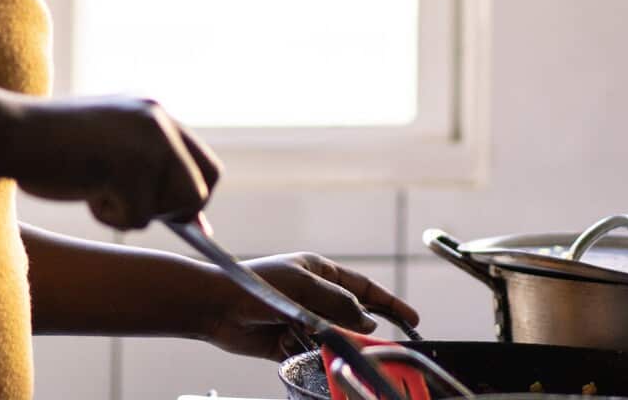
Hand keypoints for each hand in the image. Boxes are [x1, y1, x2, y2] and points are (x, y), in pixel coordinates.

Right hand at [10, 96, 221, 229]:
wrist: (9, 132)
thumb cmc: (48, 146)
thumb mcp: (109, 150)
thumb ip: (148, 172)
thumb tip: (195, 222)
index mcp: (153, 112)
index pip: (204, 162)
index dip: (194, 195)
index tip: (184, 221)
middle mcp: (159, 121)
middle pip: (201, 187)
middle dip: (174, 210)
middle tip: (130, 206)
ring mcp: (148, 142)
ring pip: (174, 206)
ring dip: (135, 212)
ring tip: (96, 190)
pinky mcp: (132, 166)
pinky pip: (139, 218)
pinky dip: (108, 216)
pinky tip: (83, 191)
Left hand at [199, 252, 419, 359]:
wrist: (214, 305)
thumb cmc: (255, 285)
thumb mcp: (303, 285)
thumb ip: (340, 303)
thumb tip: (369, 321)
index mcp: (318, 273)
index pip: (364, 289)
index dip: (390, 304)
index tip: (414, 320)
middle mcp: (312, 296)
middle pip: (350, 319)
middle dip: (354, 332)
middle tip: (359, 342)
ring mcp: (299, 319)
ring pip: (329, 340)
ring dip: (322, 343)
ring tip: (303, 335)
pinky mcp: (284, 342)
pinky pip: (306, 354)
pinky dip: (300, 353)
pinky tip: (282, 342)